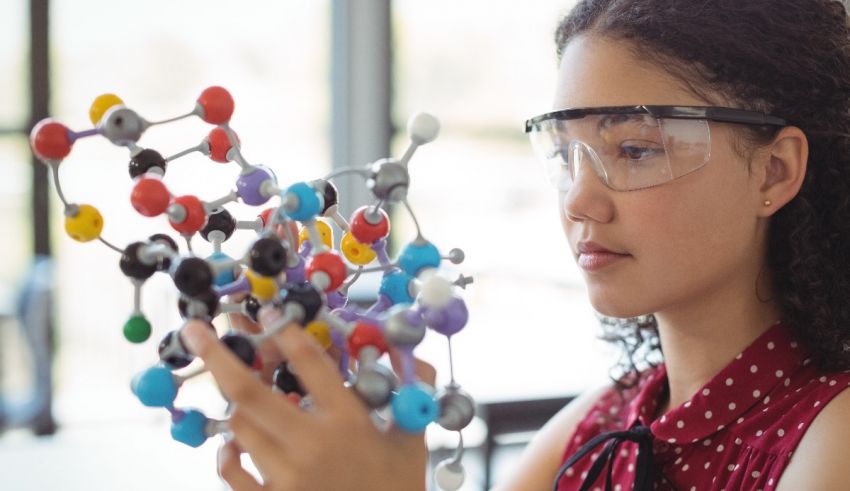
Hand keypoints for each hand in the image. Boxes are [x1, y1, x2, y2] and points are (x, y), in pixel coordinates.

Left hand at [181, 319, 435, 490]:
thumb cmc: (398, 489)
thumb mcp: (411, 440)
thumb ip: (409, 393)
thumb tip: (411, 353)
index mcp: (348, 422)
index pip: (310, 363)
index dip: (285, 331)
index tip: (269, 311)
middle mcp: (311, 444)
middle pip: (248, 392)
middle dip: (217, 355)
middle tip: (195, 329)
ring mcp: (286, 477)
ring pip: (239, 427)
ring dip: (235, 406)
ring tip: (239, 394)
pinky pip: (232, 473)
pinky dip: (227, 455)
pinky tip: (232, 446)